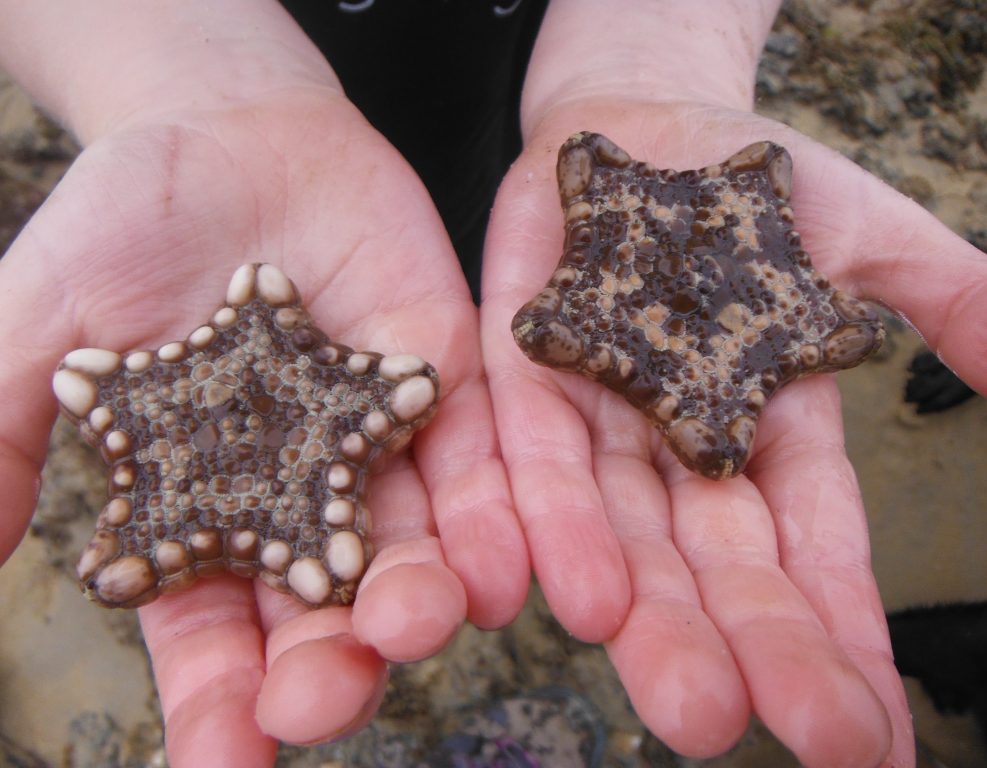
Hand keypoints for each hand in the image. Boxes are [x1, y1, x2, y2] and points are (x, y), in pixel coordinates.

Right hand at [0, 90, 527, 764]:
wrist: (229, 130)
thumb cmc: (125, 224)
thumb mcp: (45, 320)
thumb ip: (11, 429)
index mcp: (203, 511)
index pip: (209, 632)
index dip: (214, 700)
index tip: (223, 761)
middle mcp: (295, 498)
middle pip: (320, 609)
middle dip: (328, 661)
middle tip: (327, 698)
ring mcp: (372, 445)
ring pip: (408, 544)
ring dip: (419, 594)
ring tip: (422, 623)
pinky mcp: (436, 383)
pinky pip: (474, 457)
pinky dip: (489, 509)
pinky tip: (501, 561)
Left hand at [481, 96, 986, 765]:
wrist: (641, 124)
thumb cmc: (758, 188)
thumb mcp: (870, 237)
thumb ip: (957, 303)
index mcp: (772, 431)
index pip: (813, 550)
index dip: (838, 635)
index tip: (872, 738)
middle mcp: (683, 444)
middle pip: (713, 563)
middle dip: (742, 647)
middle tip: (773, 733)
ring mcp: (599, 415)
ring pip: (618, 530)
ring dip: (643, 611)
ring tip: (681, 694)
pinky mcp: (524, 371)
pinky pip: (524, 456)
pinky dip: (541, 519)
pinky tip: (554, 591)